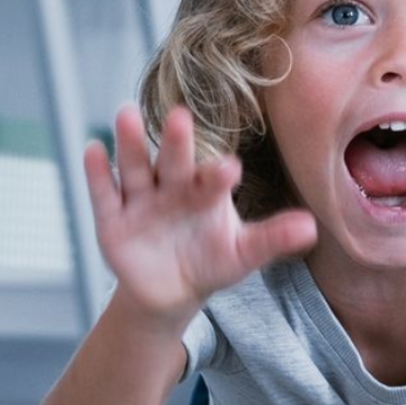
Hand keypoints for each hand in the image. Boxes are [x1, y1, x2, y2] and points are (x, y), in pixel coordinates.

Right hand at [85, 105, 316, 322]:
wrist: (170, 290)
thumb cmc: (211, 261)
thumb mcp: (243, 253)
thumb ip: (272, 238)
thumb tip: (312, 228)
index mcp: (206, 191)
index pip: (213, 178)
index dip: (219, 174)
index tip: (229, 169)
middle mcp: (173, 187)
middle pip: (174, 162)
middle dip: (175, 143)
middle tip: (179, 116)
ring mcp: (141, 201)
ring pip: (135, 168)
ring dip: (130, 143)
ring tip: (126, 114)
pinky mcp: (113, 220)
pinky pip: (104, 194)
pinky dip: (97, 174)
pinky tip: (94, 150)